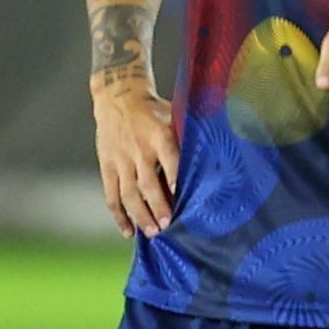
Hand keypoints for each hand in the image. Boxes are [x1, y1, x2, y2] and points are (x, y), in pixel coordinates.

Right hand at [91, 81, 178, 238]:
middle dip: (158, 207)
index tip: (182, 198)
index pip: (169, 161)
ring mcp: (121, 159)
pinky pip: (111, 195)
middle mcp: (139, 150)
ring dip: (140, 216)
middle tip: (168, 227)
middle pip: (147, 184)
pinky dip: (119, 215)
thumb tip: (221, 155)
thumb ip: (191, 136)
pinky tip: (128, 232)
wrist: (118, 95)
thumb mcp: (175, 115)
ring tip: (151, 234)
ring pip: (128, 194)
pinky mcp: (107, 165)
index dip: (175, 179)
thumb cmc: (156, 110)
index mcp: (160, 136)